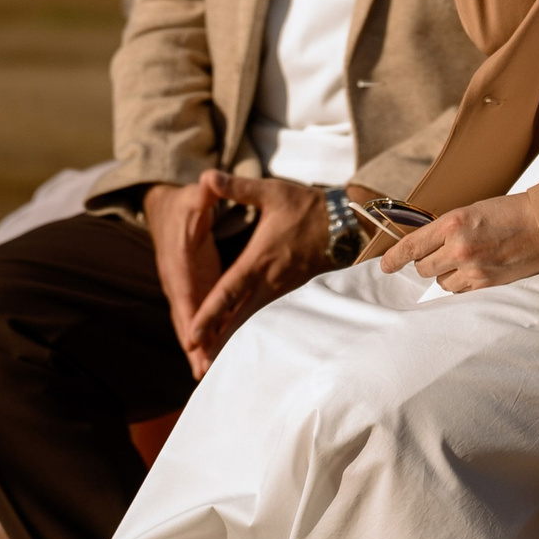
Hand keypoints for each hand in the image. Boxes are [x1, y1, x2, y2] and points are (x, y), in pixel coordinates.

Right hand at [144, 180, 228, 379]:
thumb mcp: (196, 197)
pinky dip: (204, 339)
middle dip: (193, 344)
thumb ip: (206, 193)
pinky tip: (212, 360)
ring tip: (206, 374)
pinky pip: (199, 318)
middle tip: (202, 370)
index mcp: (179, 260)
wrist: (168, 209)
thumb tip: (208, 180)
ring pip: (191, 323)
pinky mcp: (193, 291)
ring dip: (197, 349)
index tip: (193, 339)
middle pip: (185, 317)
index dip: (189, 315)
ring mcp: (185, 288)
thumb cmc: (186, 203)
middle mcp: (178, 280)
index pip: (184, 291)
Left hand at [177, 172, 332, 377]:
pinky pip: (267, 316)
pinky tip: (243, 341)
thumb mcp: (272, 193)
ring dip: (233, 338)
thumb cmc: (307, 207)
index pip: (227, 292)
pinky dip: (252, 329)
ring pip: (253, 320)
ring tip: (214, 359)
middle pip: (238, 317)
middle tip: (198, 363)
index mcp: (258, 260)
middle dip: (217, 339)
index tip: (191, 336)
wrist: (347, 223)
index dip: (208, 315)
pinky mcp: (291, 291)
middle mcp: (269, 280)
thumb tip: (209, 175)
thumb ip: (238, 188)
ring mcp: (282, 289)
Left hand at [381, 192, 538, 290]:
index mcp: (453, 222)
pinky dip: (461, 282)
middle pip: (422, 267)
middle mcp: (458, 247)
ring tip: (467, 259)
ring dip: (446, 273)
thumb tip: (424, 246)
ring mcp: (471, 268)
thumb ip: (447, 228)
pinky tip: (477, 268)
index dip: (394, 258)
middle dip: (428, 261)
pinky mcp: (484, 283)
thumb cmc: (511, 213)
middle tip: (444, 252)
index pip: (411, 245)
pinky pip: (458, 289)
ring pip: (440, 281)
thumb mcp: (473, 210)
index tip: (386, 266)